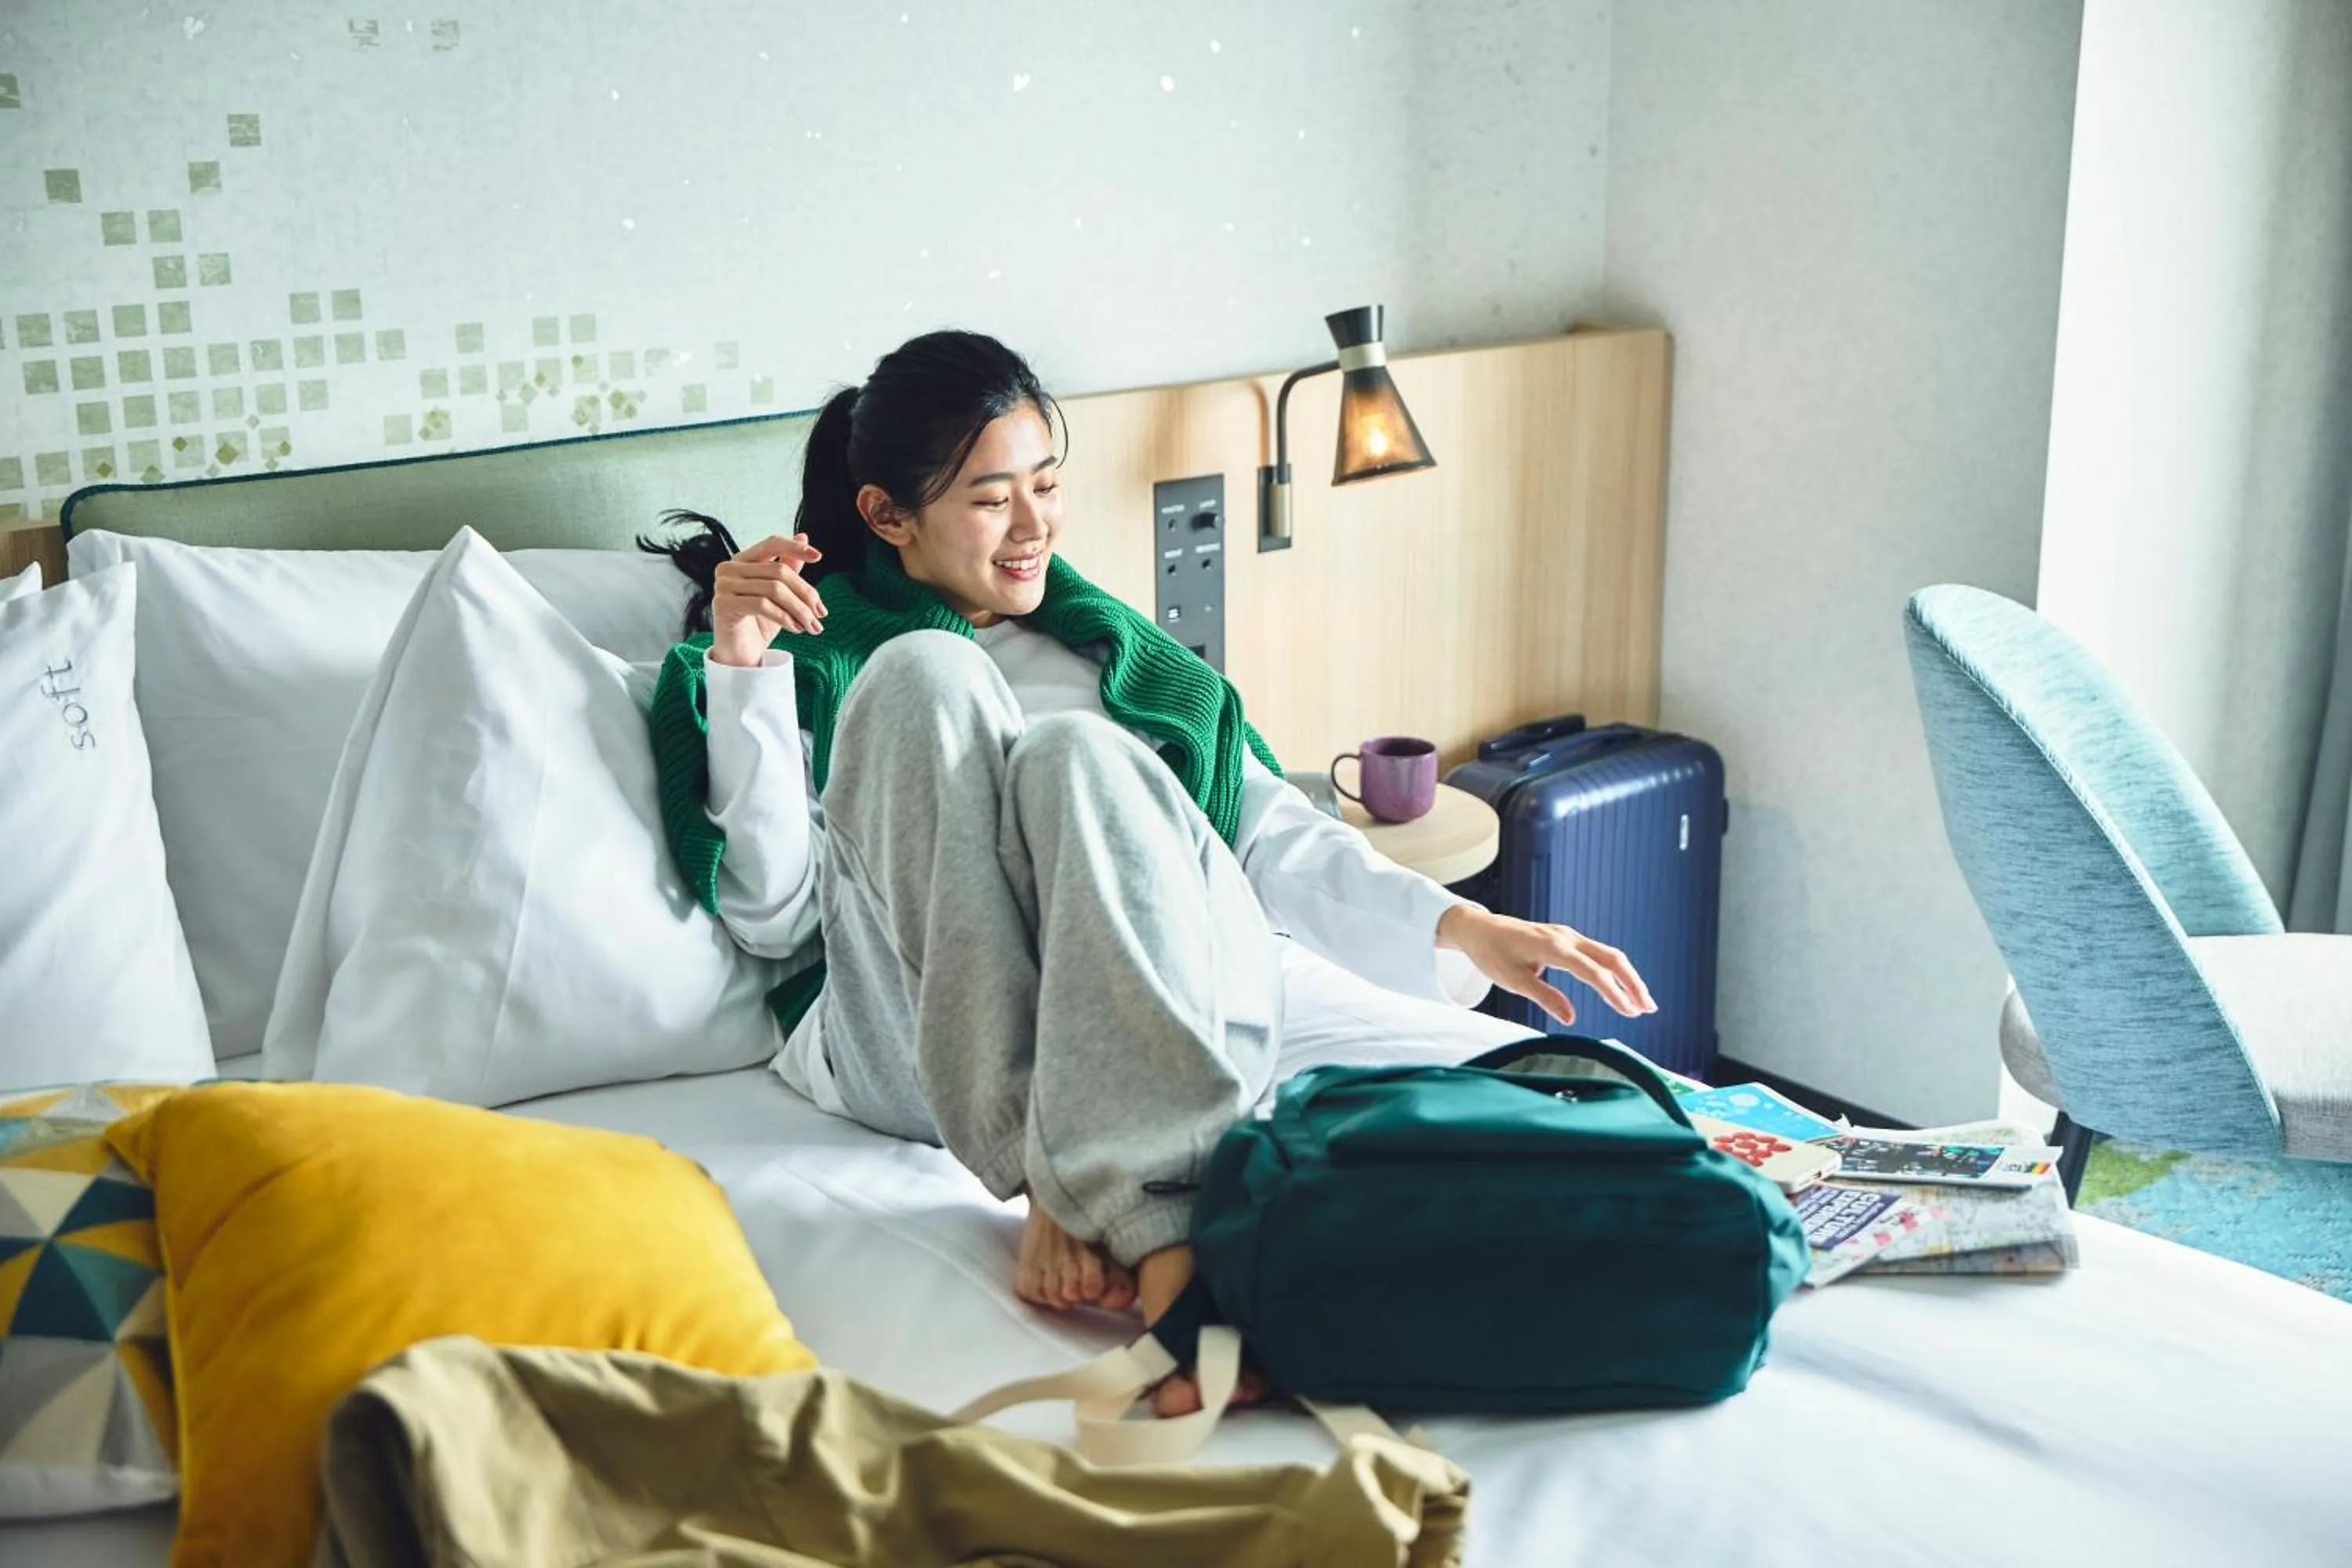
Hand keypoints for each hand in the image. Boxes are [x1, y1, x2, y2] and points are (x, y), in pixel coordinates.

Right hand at [709, 533, 826, 666]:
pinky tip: (796, 628)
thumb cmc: (759, 623)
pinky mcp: (723, 604)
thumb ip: (788, 567)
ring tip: (812, 625)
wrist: (740, 655)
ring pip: (774, 589)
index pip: (771, 544)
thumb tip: (803, 537)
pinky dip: (785, 617)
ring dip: (799, 609)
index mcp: (742, 560)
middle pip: (778, 571)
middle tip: (821, 613)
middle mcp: (729, 568)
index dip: (795, 548)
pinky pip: (762, 605)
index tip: (818, 556)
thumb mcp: (780, 594)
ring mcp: (723, 585)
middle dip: (805, 593)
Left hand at [1437, 905, 1656, 1027]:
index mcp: (1553, 947)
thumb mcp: (1512, 980)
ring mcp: (1568, 935)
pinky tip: (1620, 986)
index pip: (1593, 972)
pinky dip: (1613, 970)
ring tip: (1642, 1002)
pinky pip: (1597, 953)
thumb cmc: (1492, 954)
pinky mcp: (1566, 938)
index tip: (1630, 1012)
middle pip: (1611, 957)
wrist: (1479, 928)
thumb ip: (1543, 997)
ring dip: (1627, 977)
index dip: (1614, 993)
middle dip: (1633, 982)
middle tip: (1649, 1008)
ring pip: (1607, 954)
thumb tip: (1571, 1018)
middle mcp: (1566, 937)